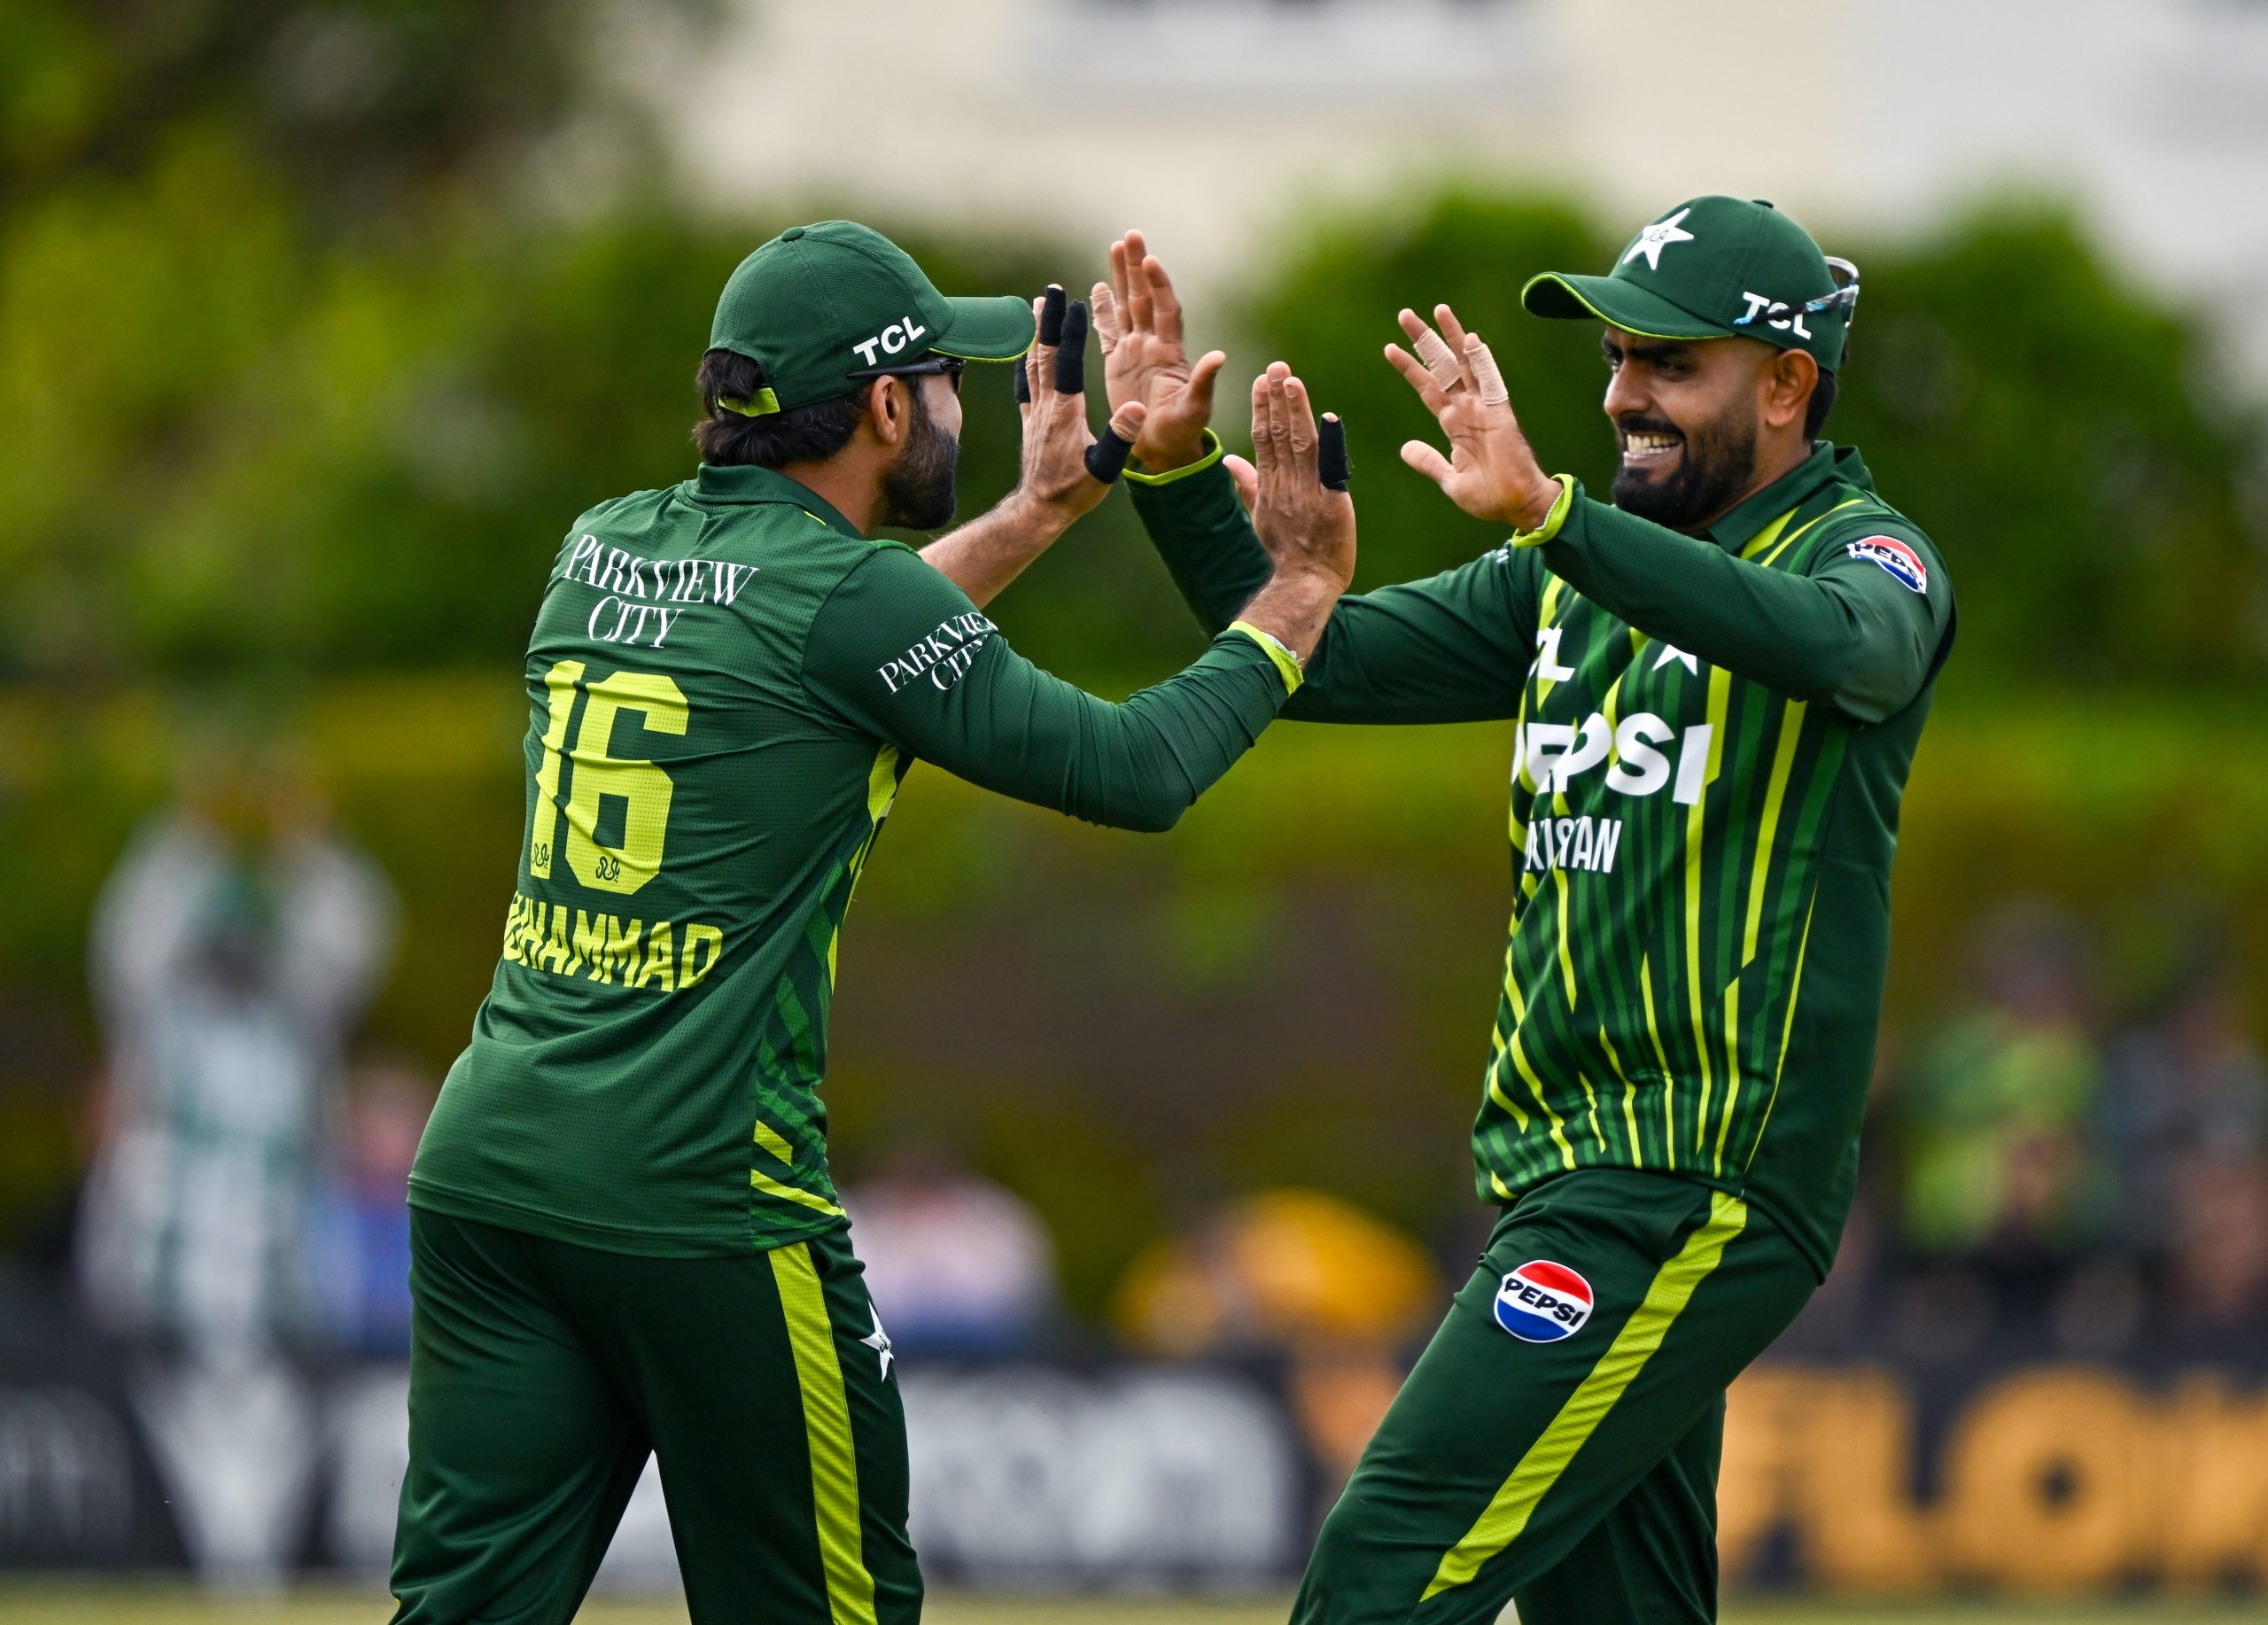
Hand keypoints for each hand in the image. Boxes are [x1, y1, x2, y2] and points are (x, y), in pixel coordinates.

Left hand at [1016, 289, 1146, 526]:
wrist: (1040, 510)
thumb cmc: (1075, 491)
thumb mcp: (1105, 468)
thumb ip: (1120, 438)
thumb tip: (1136, 409)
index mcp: (1066, 412)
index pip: (1067, 362)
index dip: (1069, 331)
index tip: (1072, 304)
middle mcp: (1046, 407)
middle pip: (1045, 354)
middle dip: (1048, 320)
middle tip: (1050, 291)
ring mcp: (1034, 413)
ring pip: (1032, 364)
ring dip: (1035, 333)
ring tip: (1036, 307)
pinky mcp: (1029, 422)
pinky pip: (1025, 383)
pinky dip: (1025, 360)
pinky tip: (1025, 351)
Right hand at [1091, 230, 1224, 472]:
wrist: (1161, 448)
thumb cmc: (1182, 431)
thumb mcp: (1196, 409)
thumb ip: (1204, 382)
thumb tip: (1220, 356)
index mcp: (1171, 352)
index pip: (1165, 309)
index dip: (1158, 286)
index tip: (1150, 261)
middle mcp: (1153, 344)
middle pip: (1144, 297)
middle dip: (1137, 267)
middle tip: (1131, 236)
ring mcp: (1135, 350)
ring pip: (1127, 305)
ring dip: (1121, 277)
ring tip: (1116, 246)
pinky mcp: (1118, 362)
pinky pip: (1109, 329)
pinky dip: (1103, 309)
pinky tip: (1098, 286)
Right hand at [1237, 363, 1355, 591]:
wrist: (1304, 583)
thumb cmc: (1286, 552)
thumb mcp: (1260, 517)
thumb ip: (1247, 484)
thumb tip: (1228, 460)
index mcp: (1269, 485)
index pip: (1262, 437)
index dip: (1262, 407)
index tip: (1262, 380)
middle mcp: (1285, 484)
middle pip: (1278, 433)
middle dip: (1277, 398)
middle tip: (1277, 366)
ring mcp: (1307, 492)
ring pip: (1299, 443)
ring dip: (1295, 410)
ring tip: (1292, 380)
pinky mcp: (1331, 501)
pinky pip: (1329, 467)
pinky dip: (1330, 443)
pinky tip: (1329, 419)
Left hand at [1385, 304, 1560, 530]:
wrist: (1518, 507)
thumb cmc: (1490, 496)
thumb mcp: (1450, 479)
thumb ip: (1429, 461)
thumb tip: (1405, 448)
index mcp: (1455, 424)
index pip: (1428, 387)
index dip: (1410, 368)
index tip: (1390, 348)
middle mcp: (1468, 409)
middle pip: (1442, 366)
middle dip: (1424, 341)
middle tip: (1405, 315)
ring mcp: (1484, 409)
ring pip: (1465, 364)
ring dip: (1451, 338)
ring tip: (1438, 310)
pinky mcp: (1501, 414)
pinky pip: (1490, 382)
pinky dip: (1481, 361)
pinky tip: (1471, 340)